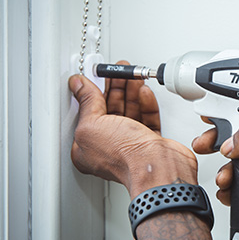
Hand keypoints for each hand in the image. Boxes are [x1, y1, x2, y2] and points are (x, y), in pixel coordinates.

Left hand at [69, 62, 211, 239]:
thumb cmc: (126, 157)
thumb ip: (87, 102)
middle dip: (115, 88)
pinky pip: (147, 118)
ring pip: (130, 112)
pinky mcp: (151, 142)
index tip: (96, 75)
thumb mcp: (93, 124)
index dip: (92, 91)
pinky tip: (144, 93)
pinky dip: (146, 104)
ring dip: (131, 92)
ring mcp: (132, 144)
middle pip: (110, 110)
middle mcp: (109, 147)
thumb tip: (79, 85)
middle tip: (118, 71)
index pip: (87, 113)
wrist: (159, 168)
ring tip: (132, 76)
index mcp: (87, 148)